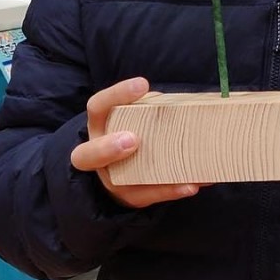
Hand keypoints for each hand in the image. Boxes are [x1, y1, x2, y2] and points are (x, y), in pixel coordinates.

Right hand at [70, 77, 201, 208]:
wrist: (121, 172)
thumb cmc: (133, 132)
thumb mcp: (136, 117)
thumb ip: (152, 109)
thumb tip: (182, 102)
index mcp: (99, 126)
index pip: (98, 107)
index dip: (117, 95)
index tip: (142, 84)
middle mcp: (98, 154)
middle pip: (87, 155)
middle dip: (108, 148)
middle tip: (132, 140)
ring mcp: (112, 178)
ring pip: (120, 183)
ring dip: (151, 179)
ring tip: (179, 175)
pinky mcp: (131, 196)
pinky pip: (149, 196)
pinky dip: (171, 191)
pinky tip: (192, 185)